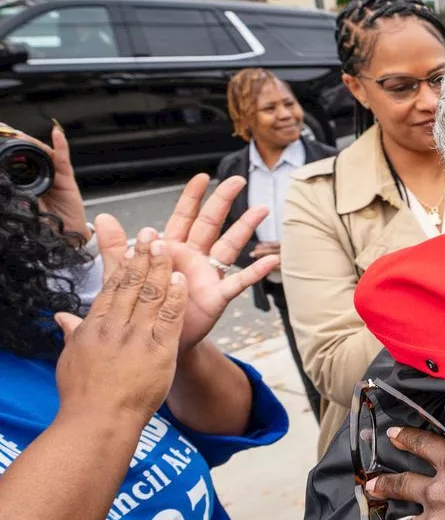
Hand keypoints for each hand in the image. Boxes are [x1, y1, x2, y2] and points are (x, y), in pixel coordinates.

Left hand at [1, 121, 88, 240]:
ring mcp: (53, 176)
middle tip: (2, 130)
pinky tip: (56, 134)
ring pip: (41, 153)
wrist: (64, 239)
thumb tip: (4, 184)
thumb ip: (13, 196)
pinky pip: (63, 159)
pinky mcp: (67, 178)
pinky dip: (61, 145)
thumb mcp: (19, 210)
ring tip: (17, 133)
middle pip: (26, 154)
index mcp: (24, 184)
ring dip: (30, 141)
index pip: (14, 164)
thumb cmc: (43, 227)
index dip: (5, 151)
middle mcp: (39, 177)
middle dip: (14, 141)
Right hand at [54, 228, 186, 426]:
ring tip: (169, 246)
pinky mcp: (158, 351)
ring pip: (151, 295)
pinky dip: (175, 297)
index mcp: (94, 326)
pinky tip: (181, 279)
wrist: (98, 422)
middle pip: (132, 284)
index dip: (124, 263)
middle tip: (153, 234)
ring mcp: (137, 338)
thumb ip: (72, 333)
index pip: (112, 287)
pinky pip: (169, 318)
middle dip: (144, 256)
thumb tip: (62, 316)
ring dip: (161, 268)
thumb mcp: (71, 359)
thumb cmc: (84, 395)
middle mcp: (115, 327)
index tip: (133, 244)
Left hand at [98, 174, 276, 350]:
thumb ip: (116, 246)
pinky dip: (256, 271)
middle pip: (211, 223)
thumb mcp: (123, 274)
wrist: (150, 342)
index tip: (202, 177)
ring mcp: (208, 275)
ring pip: (230, 245)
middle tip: (237, 180)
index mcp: (172, 249)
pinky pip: (239, 281)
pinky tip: (270, 261)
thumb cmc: (140, 307)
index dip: (192, 197)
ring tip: (261, 210)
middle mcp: (194, 257)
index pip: (184, 216)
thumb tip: (101, 218)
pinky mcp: (217, 296)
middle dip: (223, 200)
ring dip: (245, 227)